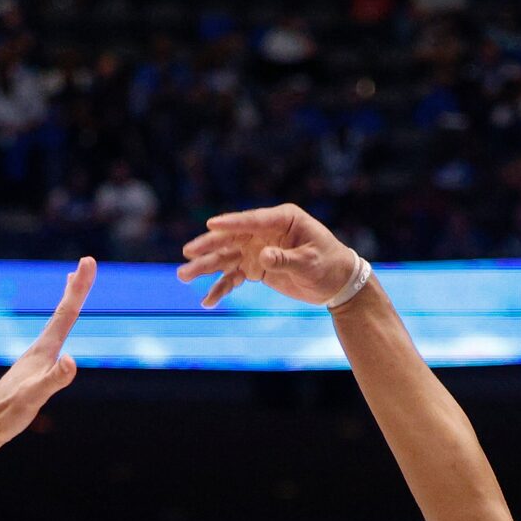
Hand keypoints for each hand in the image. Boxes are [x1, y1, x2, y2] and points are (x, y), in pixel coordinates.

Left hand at [0, 256, 94, 445]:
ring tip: (71, 283)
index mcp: (42, 351)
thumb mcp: (34, 398)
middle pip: (62, 313)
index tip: (88, 261)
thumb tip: (72, 360)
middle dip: (77, 288)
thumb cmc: (7, 414)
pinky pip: (52, 340)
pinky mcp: (33, 370)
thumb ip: (53, 379)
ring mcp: (36, 359)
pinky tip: (58, 336)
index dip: (79, 289)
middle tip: (87, 263)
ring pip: (55, 324)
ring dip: (67, 303)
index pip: (65, 314)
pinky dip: (59, 327)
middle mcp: (39, 350)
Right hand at [177, 202, 364, 307]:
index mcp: (282, 219)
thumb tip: (261, 257)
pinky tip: (207, 301)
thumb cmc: (328, 265)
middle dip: (209, 246)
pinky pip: (233, 277)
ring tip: (183, 276)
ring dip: (206, 267)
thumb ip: (285, 259)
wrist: (336, 283)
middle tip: (188, 253)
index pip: (252, 220)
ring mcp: (257, 250)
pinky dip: (221, 288)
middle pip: (231, 238)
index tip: (211, 224)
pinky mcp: (256, 268)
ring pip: (227, 258)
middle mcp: (265, 232)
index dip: (232, 223)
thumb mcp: (310, 262)